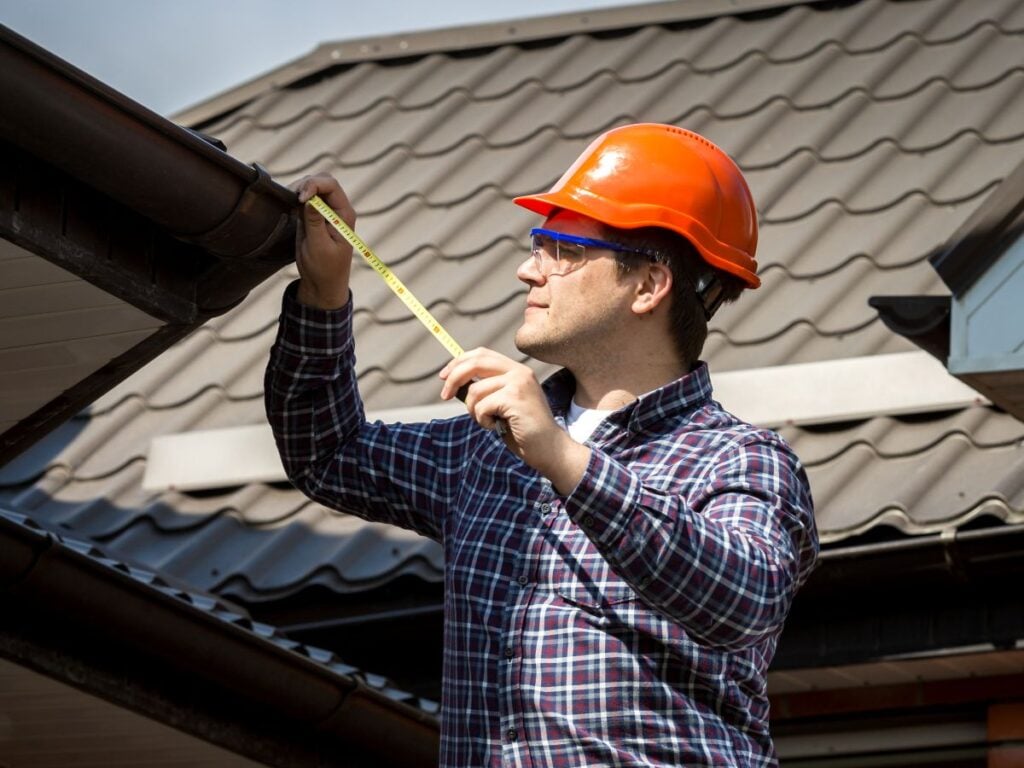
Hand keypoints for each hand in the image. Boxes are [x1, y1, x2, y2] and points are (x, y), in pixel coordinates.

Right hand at [290, 173, 355, 309]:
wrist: (322, 284)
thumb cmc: (325, 269)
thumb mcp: (319, 246)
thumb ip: (314, 222)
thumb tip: (311, 199)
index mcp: (344, 215)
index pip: (331, 186)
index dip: (314, 185)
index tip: (300, 199)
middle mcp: (337, 210)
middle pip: (323, 181)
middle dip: (306, 184)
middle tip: (292, 197)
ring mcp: (325, 212)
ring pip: (312, 187)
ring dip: (299, 190)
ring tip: (289, 203)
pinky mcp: (313, 216)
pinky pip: (305, 199)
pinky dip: (295, 198)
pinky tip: (289, 208)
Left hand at [439, 349, 590, 493]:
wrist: (549, 449)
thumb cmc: (523, 431)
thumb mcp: (502, 405)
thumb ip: (486, 390)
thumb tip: (455, 383)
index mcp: (517, 370)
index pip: (482, 354)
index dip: (459, 362)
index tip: (444, 376)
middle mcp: (519, 372)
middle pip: (475, 362)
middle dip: (454, 377)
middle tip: (443, 395)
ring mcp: (518, 383)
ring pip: (475, 390)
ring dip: (473, 410)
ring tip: (488, 421)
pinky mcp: (515, 398)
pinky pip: (482, 406)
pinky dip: (482, 420)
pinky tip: (495, 426)